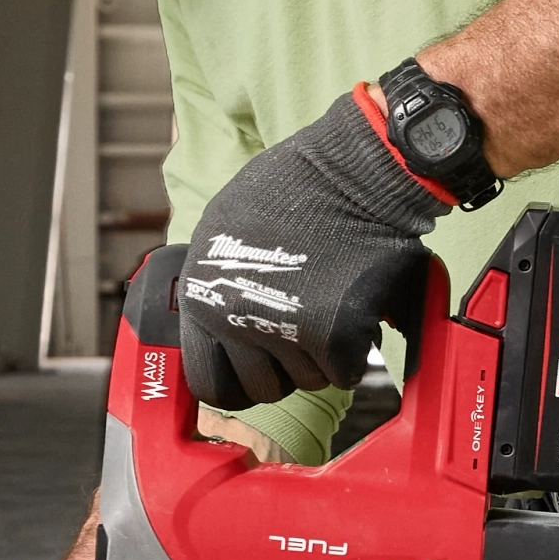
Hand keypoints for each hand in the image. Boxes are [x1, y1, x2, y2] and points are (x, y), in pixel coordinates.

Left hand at [178, 89, 452, 409]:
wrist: (350, 170)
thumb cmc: (292, 189)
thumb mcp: (222, 232)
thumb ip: (217, 288)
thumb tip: (220, 335)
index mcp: (201, 297)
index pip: (209, 383)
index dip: (240, 383)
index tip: (261, 371)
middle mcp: (233, 319)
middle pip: (264, 389)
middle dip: (289, 367)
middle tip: (306, 327)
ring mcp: (282, 330)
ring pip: (309, 380)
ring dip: (325, 355)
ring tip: (330, 302)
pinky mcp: (333, 336)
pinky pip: (346, 372)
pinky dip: (357, 349)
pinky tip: (354, 307)